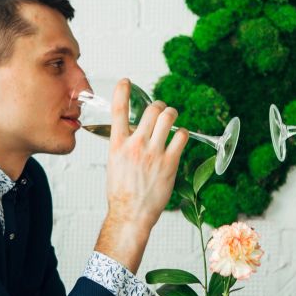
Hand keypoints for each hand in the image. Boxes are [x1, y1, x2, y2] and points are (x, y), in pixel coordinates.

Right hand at [96, 78, 188, 271]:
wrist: (130, 214)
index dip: (122, 91)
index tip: (126, 82)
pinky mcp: (170, 162)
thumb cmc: (121, 192)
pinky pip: (181, 136)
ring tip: (171, 118)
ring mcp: (154, 152)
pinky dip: (182, 133)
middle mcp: (136, 144)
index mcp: (118, 144)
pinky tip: (179, 137)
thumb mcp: (114, 163)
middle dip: (158, 106)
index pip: (119, 110)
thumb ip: (123, 145)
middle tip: (160, 111)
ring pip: (168, 117)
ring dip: (171, 114)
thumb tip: (132, 132)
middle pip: (151, 109)